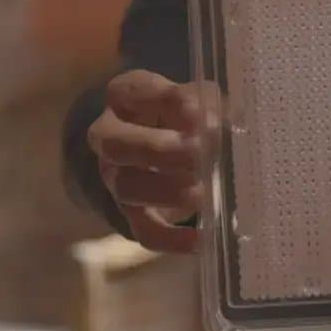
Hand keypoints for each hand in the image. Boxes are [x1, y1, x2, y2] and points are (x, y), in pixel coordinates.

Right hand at [87, 69, 218, 252]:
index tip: (197, 114)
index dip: (164, 101)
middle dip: (157, 150)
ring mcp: (117, 176)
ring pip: (126, 188)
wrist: (169, 148)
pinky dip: (171, 239)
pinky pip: (142, 230)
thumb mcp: (198, 99)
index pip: (131, 91)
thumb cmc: (185, 115)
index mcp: (126, 96)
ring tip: (201, 193)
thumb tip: (219, 123)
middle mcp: (110, 135)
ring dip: (165, 192)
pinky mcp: (131, 212)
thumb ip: (209, 106)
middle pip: (116, 144)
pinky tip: (199, 239)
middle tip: (196, 155)